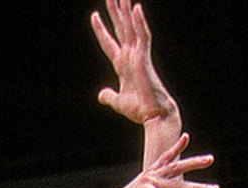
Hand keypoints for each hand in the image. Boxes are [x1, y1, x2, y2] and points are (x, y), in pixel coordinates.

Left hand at [91, 0, 173, 124]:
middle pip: (120, 29)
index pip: (109, 43)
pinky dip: (140, 23)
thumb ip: (109, 96)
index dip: (101, 30)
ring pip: (131, 27)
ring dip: (127, 11)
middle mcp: (130, 56)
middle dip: (114, 12)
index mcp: (123, 65)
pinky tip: (136, 9)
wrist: (153, 116)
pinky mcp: (145, 58)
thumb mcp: (119, 102)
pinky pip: (143, 36)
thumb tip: (101, 94)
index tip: (94, 16)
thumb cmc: (140, 110)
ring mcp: (138, 55)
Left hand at [96, 134, 217, 187]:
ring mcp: (148, 175)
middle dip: (198, 187)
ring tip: (211, 159)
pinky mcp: (148, 172)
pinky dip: (175, 148)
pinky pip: (163, 157)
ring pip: (174, 166)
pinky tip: (186, 138)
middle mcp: (148, 182)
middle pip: (178, 184)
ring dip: (193, 162)